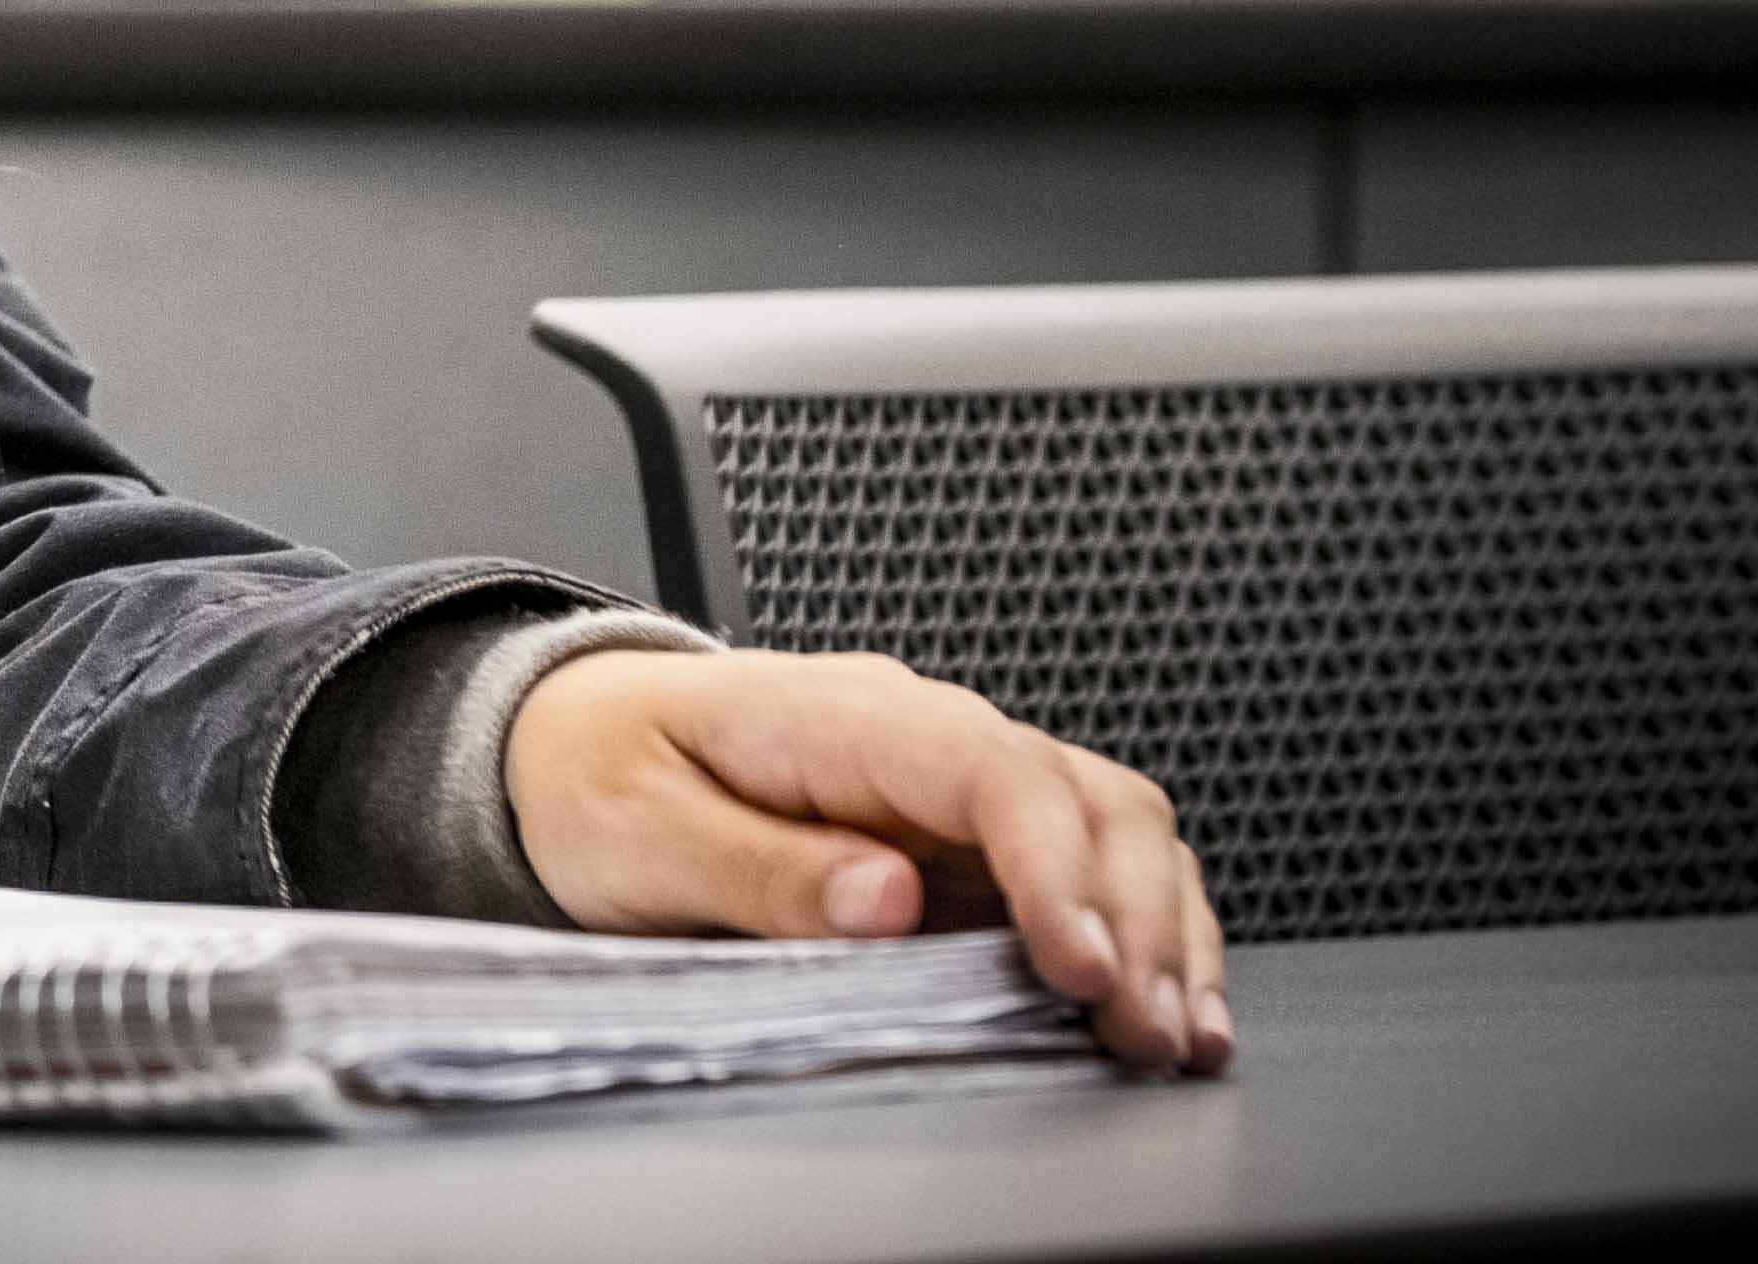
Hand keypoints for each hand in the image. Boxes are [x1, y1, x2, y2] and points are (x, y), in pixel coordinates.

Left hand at [507, 647, 1227, 1073]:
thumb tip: (884, 900)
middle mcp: (924, 736)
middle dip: (1133, 917)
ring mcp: (960, 785)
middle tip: (1142, 1032)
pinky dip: (1147, 936)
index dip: (1051, 865)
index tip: (1076, 965)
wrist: (581, 741)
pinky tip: (1167, 1010)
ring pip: (1117, 829)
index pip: (990, 767)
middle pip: (1085, 796)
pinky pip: (1095, 869)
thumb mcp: (641, 830)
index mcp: (841, 717)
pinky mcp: (974, 841)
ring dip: (1161, 932)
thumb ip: (757, 867)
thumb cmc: (605, 774)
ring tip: (1176, 1039)